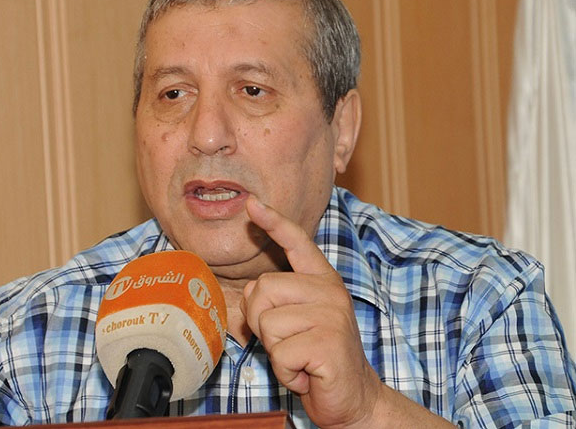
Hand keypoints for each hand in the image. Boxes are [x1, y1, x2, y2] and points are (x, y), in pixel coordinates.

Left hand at [241, 195, 382, 426]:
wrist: (353, 398)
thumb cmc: (316, 358)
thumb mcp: (293, 323)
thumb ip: (274, 302)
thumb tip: (250, 291)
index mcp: (322, 280)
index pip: (296, 242)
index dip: (273, 222)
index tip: (252, 204)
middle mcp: (329, 291)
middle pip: (261, 289)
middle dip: (260, 322)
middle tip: (287, 342)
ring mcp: (332, 315)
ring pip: (266, 323)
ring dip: (274, 351)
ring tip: (299, 359)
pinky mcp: (328, 342)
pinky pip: (279, 353)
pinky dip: (285, 372)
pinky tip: (306, 373)